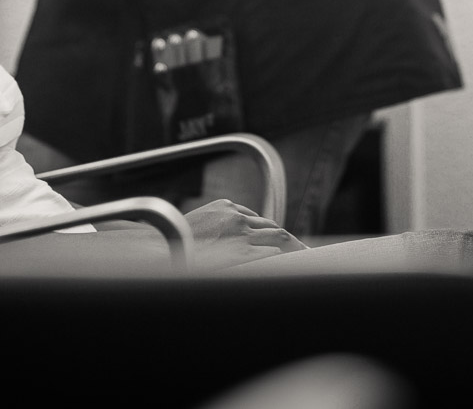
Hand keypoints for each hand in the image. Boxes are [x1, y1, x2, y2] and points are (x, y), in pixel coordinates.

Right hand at [184, 199, 305, 270]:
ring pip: (277, 236)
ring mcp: (241, 235)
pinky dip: (280, 258)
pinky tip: (290, 266)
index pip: (257, 219)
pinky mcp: (241, 253)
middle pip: (272, 227)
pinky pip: (269, 253)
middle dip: (286, 239)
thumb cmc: (179, 239)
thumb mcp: (201, 221)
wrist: (165, 246)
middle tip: (304, 250)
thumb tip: (225, 232)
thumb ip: (218, 223)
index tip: (276, 240)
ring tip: (306, 257)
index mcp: (227, 208)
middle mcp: (238, 218)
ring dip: (292, 246)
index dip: (267, 231)